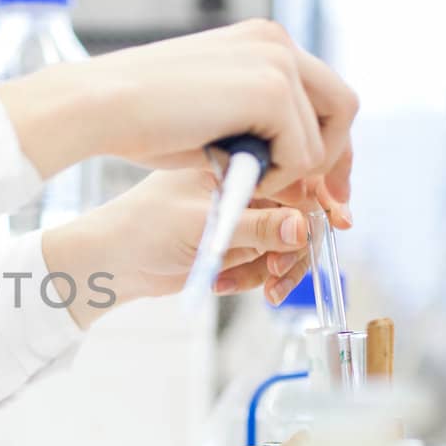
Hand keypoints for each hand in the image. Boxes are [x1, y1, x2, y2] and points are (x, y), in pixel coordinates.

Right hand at [0, 19, 356, 205]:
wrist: (101, 105)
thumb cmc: (139, 117)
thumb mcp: (212, 113)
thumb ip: (255, 124)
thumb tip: (296, 162)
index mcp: (261, 40)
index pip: (322, 92)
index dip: (329, 141)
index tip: (323, 184)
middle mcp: (277, 41)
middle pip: (342, 106)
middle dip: (336, 158)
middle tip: (327, 202)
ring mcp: (278, 61)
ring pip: (324, 136)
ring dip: (292, 171)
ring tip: (244, 180)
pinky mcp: (272, 90)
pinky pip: (303, 153)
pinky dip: (277, 177)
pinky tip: (234, 173)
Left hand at [40, 168, 316, 329]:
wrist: (109, 261)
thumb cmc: (141, 230)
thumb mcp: (202, 227)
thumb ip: (255, 229)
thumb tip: (304, 228)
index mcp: (235, 161)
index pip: (295, 173)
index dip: (319, 200)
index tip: (335, 225)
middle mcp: (241, 184)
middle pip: (298, 212)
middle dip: (294, 247)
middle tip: (279, 274)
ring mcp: (237, 213)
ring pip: (284, 241)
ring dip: (272, 267)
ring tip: (245, 284)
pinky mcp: (231, 239)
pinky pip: (263, 259)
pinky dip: (252, 275)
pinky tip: (223, 282)